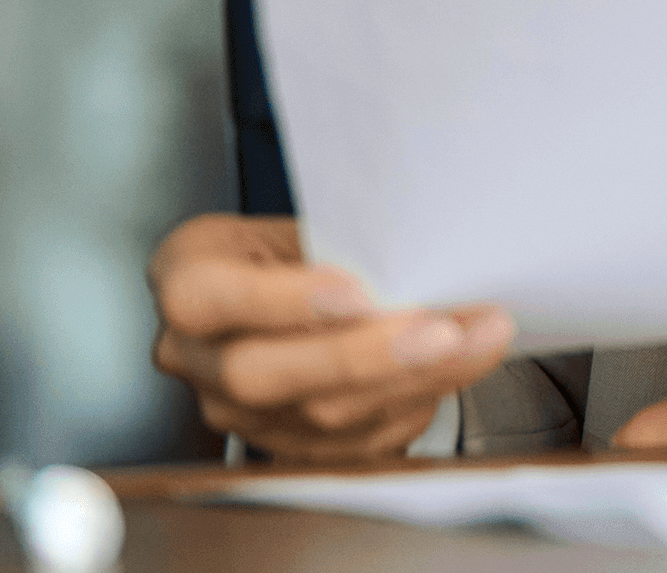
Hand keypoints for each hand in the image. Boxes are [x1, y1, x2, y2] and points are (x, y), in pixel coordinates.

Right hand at [147, 213, 515, 460]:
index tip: (358, 291)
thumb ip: (338, 242)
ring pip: (317, 415)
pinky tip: (457, 368)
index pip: (206, 299)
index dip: (281, 301)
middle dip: (364, 356)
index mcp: (187, 279)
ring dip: (413, 379)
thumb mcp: (298, 222)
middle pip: (263, 373)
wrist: (284, 292)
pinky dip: (415, 403)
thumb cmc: (291, 249)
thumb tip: (421, 252)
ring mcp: (235, 411)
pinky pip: (350, 443)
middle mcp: (196, 356)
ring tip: (478, 340)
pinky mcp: (281, 445)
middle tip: (443, 331)